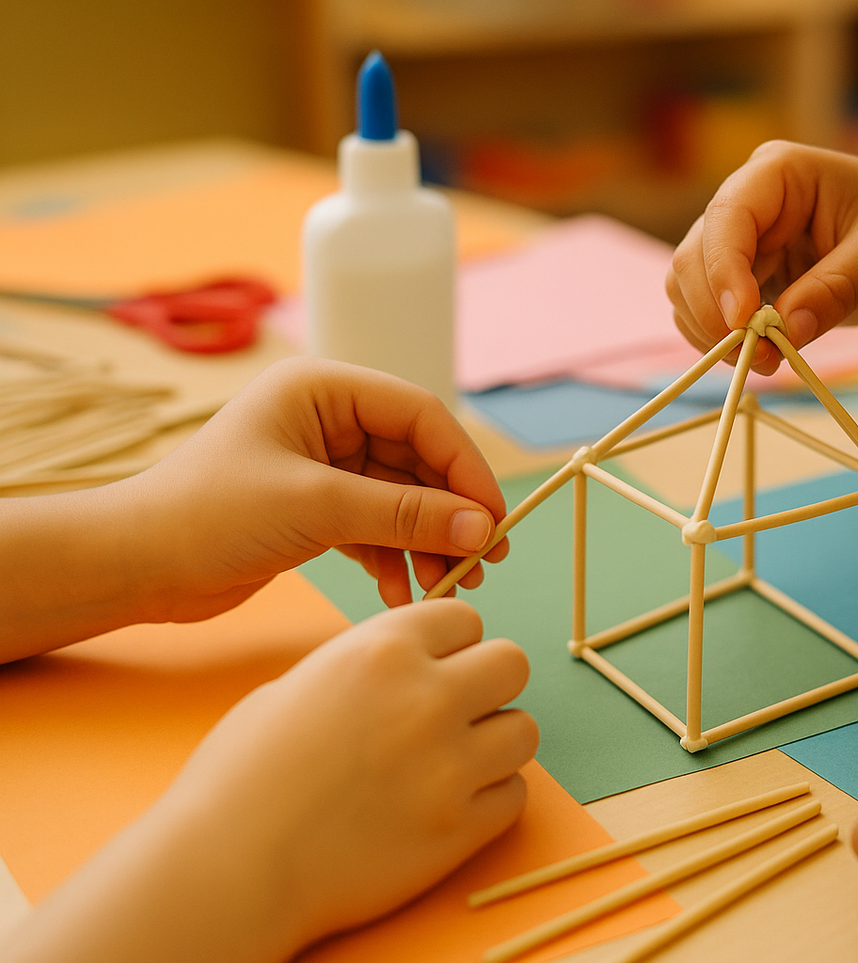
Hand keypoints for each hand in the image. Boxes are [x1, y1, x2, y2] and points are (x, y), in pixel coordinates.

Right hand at [7, 600, 537, 962]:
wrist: (228, 867)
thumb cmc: (242, 776)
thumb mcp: (298, 685)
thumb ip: (367, 667)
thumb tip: (409, 664)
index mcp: (383, 650)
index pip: (465, 618)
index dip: (450, 644)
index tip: (434, 667)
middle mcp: (428, 697)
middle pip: (512, 664)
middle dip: (487, 684)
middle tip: (455, 712)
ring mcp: (451, 765)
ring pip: (524, 730)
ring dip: (494, 743)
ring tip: (451, 762)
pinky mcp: (462, 828)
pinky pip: (514, 795)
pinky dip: (489, 799)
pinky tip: (447, 805)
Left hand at [140, 356, 508, 616]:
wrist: (134, 566)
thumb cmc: (207, 515)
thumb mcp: (316, 507)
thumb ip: (405, 514)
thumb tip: (482, 528)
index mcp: (323, 389)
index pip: (421, 415)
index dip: (465, 467)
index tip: (493, 519)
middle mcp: (327, 419)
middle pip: (419, 459)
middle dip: (450, 512)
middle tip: (482, 560)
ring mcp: (322, 464)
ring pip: (402, 497)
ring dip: (427, 541)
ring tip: (446, 585)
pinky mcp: (314, 507)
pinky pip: (377, 525)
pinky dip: (394, 557)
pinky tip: (402, 592)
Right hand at [667, 141, 857, 373]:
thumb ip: (837, 288)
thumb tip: (786, 330)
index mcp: (778, 173)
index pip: (727, 217)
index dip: (724, 271)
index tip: (744, 322)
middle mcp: (746, 201)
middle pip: (694, 257)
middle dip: (716, 314)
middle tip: (762, 359)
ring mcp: (737, 240)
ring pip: (688, 288)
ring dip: (714, 333)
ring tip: (767, 362)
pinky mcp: (741, 277)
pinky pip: (706, 312)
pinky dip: (722, 341)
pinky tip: (764, 357)